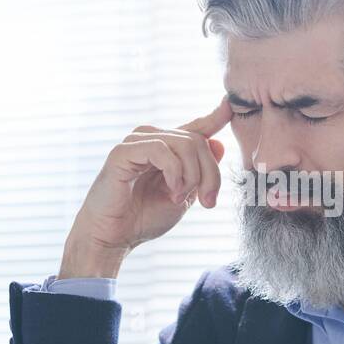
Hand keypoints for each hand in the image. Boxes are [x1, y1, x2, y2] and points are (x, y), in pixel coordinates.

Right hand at [60, 98, 231, 277]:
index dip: (214, 117)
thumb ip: (200, 172)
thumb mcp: (184, 195)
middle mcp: (151, 139)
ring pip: (184, 143)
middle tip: (207, 200)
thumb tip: (218, 143)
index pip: (195, 128)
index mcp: (166, 149)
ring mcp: (136, 142)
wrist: (113, 237)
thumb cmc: (143, 218)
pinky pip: (161, 150)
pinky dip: (174, 172)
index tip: (229, 106)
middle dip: (210, 173)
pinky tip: (171, 191)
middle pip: (198, 141)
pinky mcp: (123, 151)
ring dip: (192, 175)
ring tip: (179, 198)